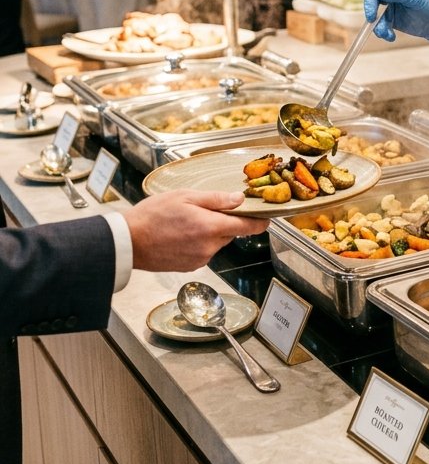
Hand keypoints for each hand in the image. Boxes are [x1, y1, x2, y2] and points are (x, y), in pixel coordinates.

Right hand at [124, 190, 267, 270]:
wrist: (127, 242)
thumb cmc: (153, 215)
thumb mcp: (185, 196)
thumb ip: (216, 199)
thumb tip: (239, 200)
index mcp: (211, 228)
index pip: (248, 227)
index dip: (260, 221)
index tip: (267, 217)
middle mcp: (209, 247)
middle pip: (231, 232)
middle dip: (225, 221)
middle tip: (207, 209)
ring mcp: (200, 259)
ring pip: (217, 242)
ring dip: (210, 232)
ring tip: (187, 221)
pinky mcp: (190, 267)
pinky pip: (204, 251)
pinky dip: (199, 242)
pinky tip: (181, 234)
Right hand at [363, 0, 428, 42]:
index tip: (372, 13)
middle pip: (371, 1)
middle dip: (372, 16)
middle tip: (377, 28)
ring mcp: (387, 6)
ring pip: (374, 16)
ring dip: (378, 27)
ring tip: (387, 35)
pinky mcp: (388, 18)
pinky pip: (380, 25)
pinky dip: (383, 32)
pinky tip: (391, 37)